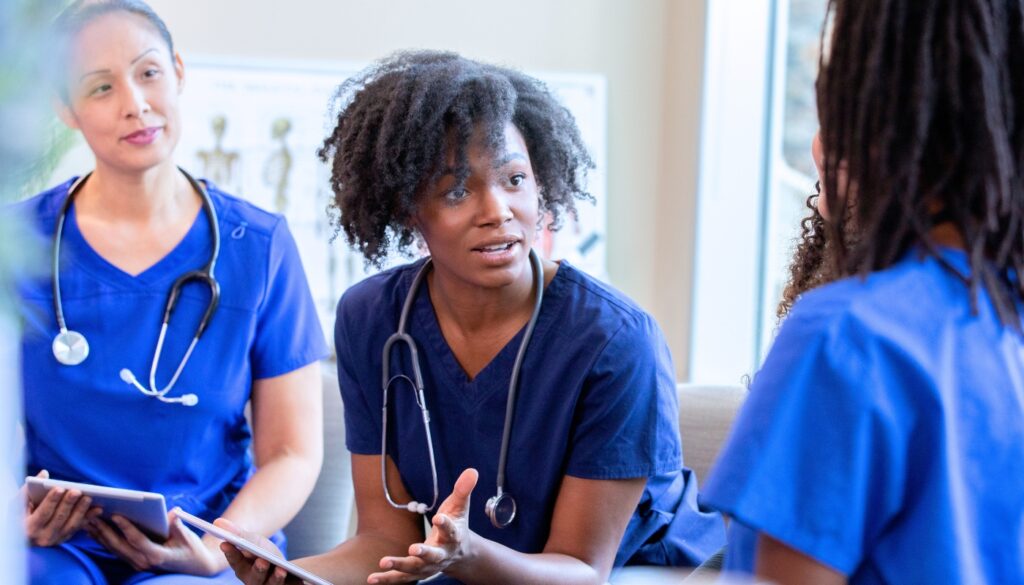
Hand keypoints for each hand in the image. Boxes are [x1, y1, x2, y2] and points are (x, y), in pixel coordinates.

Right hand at [24, 470, 101, 546]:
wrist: (24, 536)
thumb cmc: (20, 515)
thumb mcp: (18, 504)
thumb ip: (28, 489)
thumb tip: (44, 474)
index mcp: (28, 528)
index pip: (42, 513)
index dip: (51, 501)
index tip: (59, 488)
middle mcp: (42, 537)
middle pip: (59, 518)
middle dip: (68, 504)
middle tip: (77, 491)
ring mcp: (56, 540)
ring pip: (71, 525)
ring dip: (81, 510)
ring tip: (89, 497)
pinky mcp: (65, 538)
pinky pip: (79, 528)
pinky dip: (89, 518)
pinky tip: (98, 508)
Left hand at [86, 510, 224, 575]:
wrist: (195, 566)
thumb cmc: (192, 549)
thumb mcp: (187, 536)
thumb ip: (177, 524)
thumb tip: (171, 512)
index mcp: (158, 556)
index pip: (138, 540)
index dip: (126, 527)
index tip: (116, 515)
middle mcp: (145, 562)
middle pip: (120, 546)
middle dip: (105, 530)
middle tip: (93, 515)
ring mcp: (138, 563)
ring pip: (114, 549)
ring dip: (100, 535)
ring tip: (88, 520)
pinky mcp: (135, 561)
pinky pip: (116, 551)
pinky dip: (105, 540)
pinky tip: (95, 531)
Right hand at [217, 518, 301, 584]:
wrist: (286, 568)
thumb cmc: (265, 553)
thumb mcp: (254, 542)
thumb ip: (238, 534)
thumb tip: (217, 522)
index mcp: (242, 568)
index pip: (235, 561)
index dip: (231, 553)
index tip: (225, 543)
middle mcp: (254, 581)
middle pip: (254, 578)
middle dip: (257, 570)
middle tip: (262, 561)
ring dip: (275, 579)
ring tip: (281, 570)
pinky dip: (290, 583)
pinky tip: (295, 576)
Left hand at [369, 468, 478, 583]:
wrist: (460, 555)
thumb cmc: (456, 525)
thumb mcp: (459, 507)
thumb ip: (463, 490)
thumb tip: (472, 471)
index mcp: (454, 537)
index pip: (451, 531)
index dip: (446, 524)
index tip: (438, 517)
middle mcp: (442, 554)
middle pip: (434, 556)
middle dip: (424, 553)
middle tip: (413, 549)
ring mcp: (429, 566)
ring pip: (416, 568)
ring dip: (400, 566)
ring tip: (384, 561)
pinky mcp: (417, 572)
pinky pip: (402, 578)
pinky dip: (388, 579)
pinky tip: (372, 578)